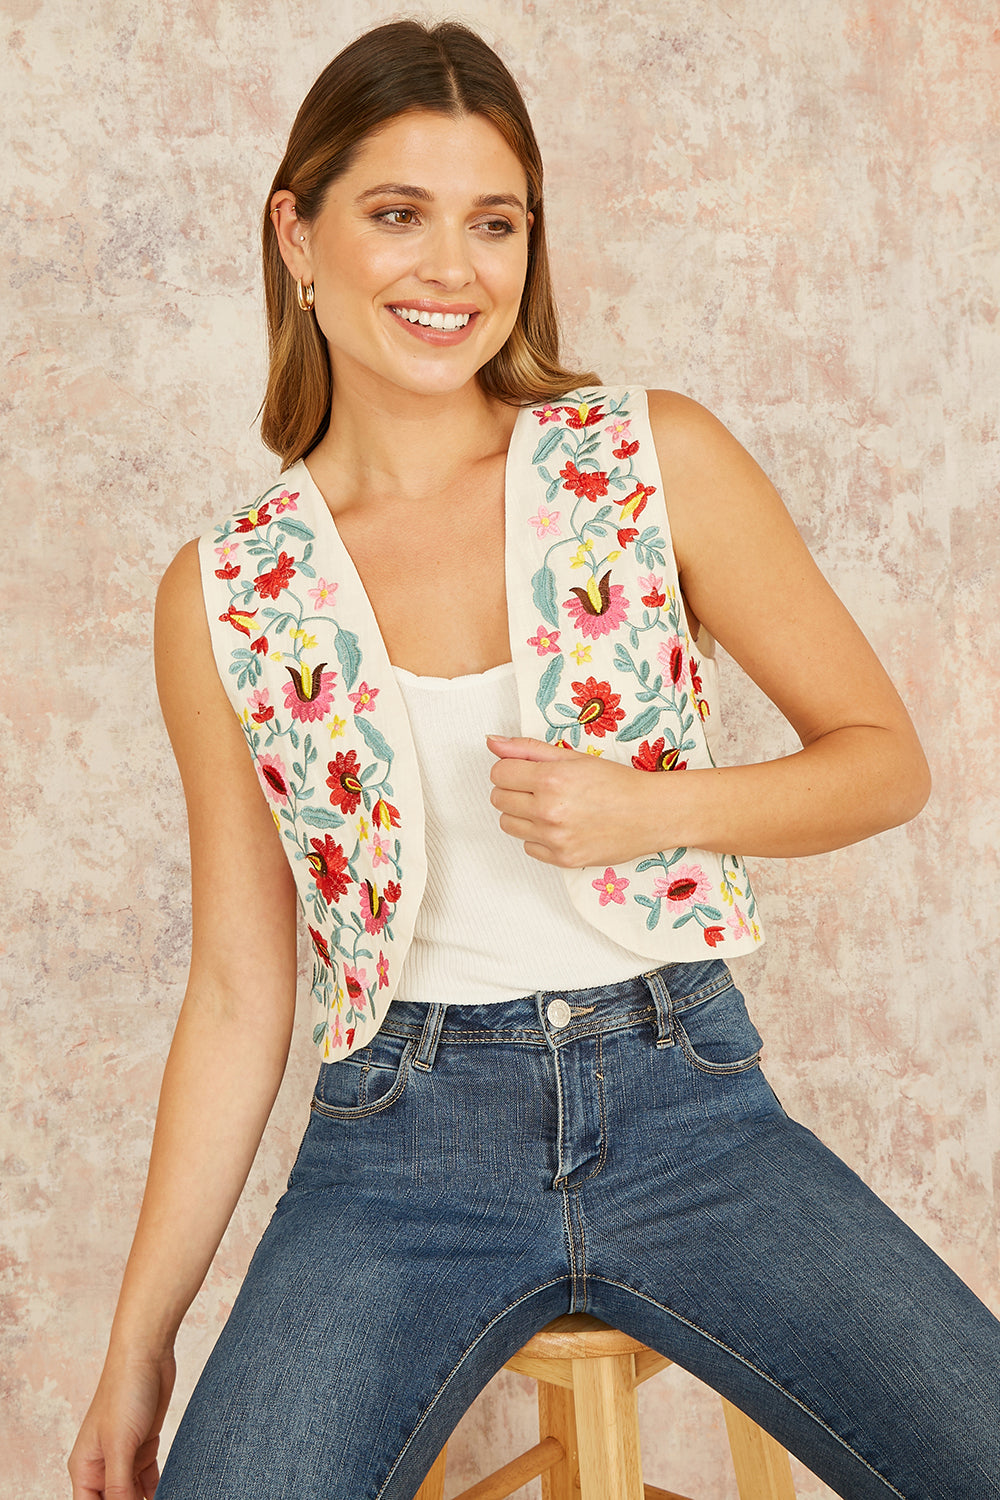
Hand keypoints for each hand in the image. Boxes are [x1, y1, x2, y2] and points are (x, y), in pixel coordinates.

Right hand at [68, 1349, 175, 1499]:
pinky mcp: (144, 1447)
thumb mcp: (120, 1445)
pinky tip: (173, 1494)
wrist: (147, 1353)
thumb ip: (118, 1486)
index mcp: (85, 1468)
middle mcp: (102, 1466)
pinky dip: (158, 1491)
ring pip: (133, 1495)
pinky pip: (149, 1481)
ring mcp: (124, 1457)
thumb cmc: (124, 1392)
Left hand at [487, 734, 667, 867]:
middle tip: (540, 787)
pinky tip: (561, 825)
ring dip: (522, 814)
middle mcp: (548, 811)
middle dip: (513, 790)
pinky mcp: (562, 860)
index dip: (509, 769)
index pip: (498, 773)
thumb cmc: (617, 783)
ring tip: (550, 806)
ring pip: (508, 824)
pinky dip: (538, 836)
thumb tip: (492, 742)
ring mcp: (554, 839)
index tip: (525, 770)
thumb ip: (527, 749)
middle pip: (498, 799)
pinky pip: (528, 847)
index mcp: (550, 779)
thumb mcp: (573, 757)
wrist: (652, 814)